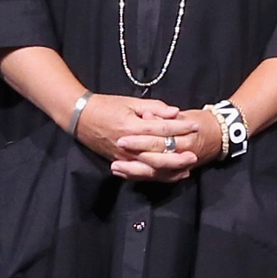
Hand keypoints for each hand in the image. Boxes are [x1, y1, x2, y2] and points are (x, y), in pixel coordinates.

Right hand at [69, 96, 211, 179]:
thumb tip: (175, 112)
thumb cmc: (106, 106)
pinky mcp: (120, 162)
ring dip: (170, 169)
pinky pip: (141, 173)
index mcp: (132, 126)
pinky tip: (170, 175)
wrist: (80, 118)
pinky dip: (157, 175)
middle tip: (195, 154)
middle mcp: (129, 145)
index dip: (180, 127)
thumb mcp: (130, 102)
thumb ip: (154, 108)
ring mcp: (124, 157)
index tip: (196, 125)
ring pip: (151, 168)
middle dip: (178, 155)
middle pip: (158, 154)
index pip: (162, 129)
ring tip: (187, 168)